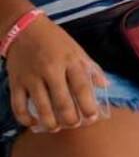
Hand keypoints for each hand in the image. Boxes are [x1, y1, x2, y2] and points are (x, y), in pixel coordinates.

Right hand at [3, 14, 106, 131]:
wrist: (25, 29)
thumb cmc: (55, 40)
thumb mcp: (76, 50)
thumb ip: (91, 68)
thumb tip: (106, 86)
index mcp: (70, 61)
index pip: (82, 87)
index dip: (88, 105)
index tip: (92, 117)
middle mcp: (51, 69)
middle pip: (62, 101)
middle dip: (70, 118)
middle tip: (74, 124)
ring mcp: (32, 77)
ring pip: (41, 106)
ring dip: (50, 122)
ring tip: (56, 128)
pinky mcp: (16, 82)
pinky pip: (18, 106)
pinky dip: (25, 119)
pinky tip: (33, 123)